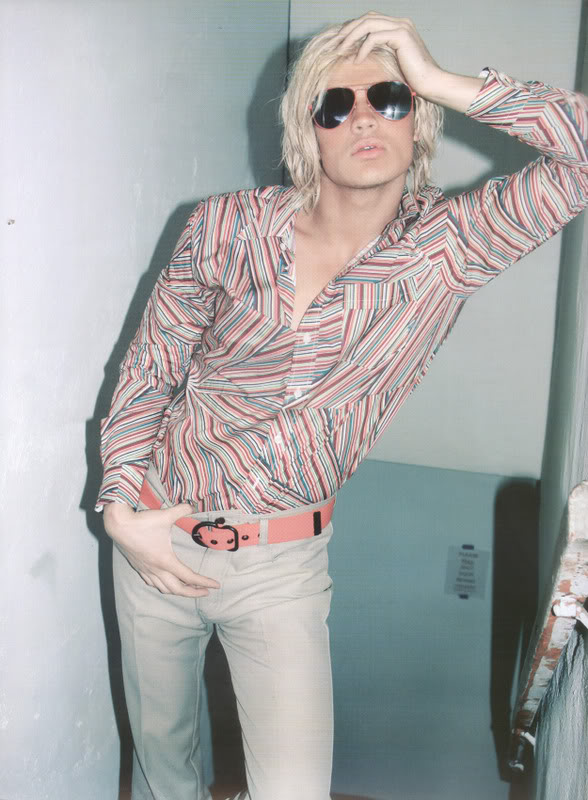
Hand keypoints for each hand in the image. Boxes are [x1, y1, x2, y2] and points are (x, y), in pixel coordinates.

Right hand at [104, 502, 220, 597]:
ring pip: (164, 589)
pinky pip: (152, 583)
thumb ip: (182, 510)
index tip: (215, 585)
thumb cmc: (142, 522)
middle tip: (205, 591)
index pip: (189, 577)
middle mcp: (157, 569)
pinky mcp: (139, 568)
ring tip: (189, 589)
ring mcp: (147, 570)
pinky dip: (163, 586)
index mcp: (166, 560)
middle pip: (177, 589)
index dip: (204, 582)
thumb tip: (192, 506)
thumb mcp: (166, 515)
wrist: (119, 525)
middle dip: (193, 592)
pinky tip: (166, 583)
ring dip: (178, 591)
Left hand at [336, 12, 443, 99]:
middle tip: (333, 45)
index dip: (351, 30)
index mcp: (397, 26)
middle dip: (347, 31)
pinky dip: (363, 48)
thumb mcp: (392, 62)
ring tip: (340, 51)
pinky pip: (375, 37)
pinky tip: (357, 60)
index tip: (338, 43)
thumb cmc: (413, 78)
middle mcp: (399, 22)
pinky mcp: (402, 35)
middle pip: (365, 19)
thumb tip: (358, 55)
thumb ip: (379, 52)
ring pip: (368, 24)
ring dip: (351, 37)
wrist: (431, 83)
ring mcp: (401, 26)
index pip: (368, 21)